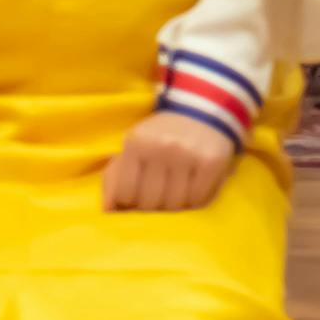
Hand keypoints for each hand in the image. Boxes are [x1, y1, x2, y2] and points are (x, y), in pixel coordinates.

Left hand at [103, 106, 238, 213]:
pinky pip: (198, 200)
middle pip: (150, 203)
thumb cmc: (161, 135)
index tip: (136, 198)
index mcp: (136, 143)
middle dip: (152, 207)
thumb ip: (115, 177)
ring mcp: (188, 154)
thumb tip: (108, 210)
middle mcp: (162, 147)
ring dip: (174, 206)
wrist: (201, 109)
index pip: (125, 194)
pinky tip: (192, 189)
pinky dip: (194, 202)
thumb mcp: (133, 146)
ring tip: (175, 192)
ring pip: (175, 205)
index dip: (129, 204)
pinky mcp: (211, 162)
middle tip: (158, 197)